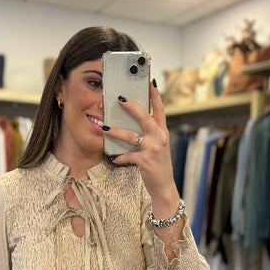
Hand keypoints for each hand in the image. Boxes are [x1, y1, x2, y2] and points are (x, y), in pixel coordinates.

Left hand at [103, 81, 178, 208]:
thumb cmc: (158, 165)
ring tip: (104, 128)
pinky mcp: (145, 160)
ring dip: (115, 131)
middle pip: (145, 117)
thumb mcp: (158, 147)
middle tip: (119, 99)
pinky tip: (114, 159)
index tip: (150, 82)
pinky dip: (119, 157)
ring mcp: (153, 149)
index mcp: (163, 132)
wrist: (164, 187)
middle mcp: (160, 138)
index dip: (155, 95)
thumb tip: (132, 123)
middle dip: (131, 106)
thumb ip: (149, 134)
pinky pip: (127, 155)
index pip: (160, 109)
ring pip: (131, 136)